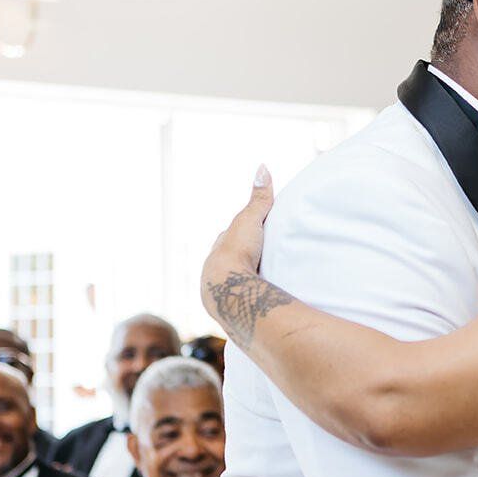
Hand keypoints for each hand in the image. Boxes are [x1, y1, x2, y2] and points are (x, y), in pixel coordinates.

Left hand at [200, 167, 273, 318]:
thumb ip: (259, 198)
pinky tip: (254, 304)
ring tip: (259, 286)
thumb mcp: (251, 219)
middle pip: (229, 261)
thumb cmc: (238, 251)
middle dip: (240, 261)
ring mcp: (218, 291)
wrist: (227, 288)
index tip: (253, 235)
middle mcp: (214, 268)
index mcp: (219, 248)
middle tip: (258, 261)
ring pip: (231, 283)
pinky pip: (237, 301)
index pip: (229, 238)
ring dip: (242, 284)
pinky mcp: (227, 310)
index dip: (240, 235)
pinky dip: (245, 300)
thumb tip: (262, 167)